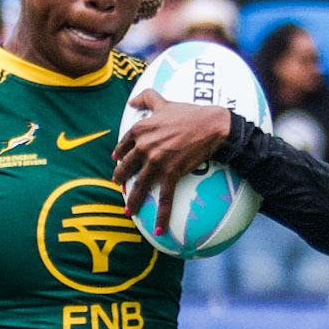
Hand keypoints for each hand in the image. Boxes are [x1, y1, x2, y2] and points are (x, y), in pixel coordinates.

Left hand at [111, 90, 231, 232]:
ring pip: (140, 185)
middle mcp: (144, 146)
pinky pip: (164, 197)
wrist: (211, 125)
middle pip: (126, 167)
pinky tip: (158, 229)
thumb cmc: (188, 112)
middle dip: (120, 178)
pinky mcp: (171, 173)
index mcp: (140, 130)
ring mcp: (156, 161)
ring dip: (132, 200)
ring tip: (127, 211)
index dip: (119, 155)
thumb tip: (132, 100)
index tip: (117, 161)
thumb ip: (146, 99)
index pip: (123, 145)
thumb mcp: (164, 102)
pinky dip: (161, 215)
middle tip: (118, 185)